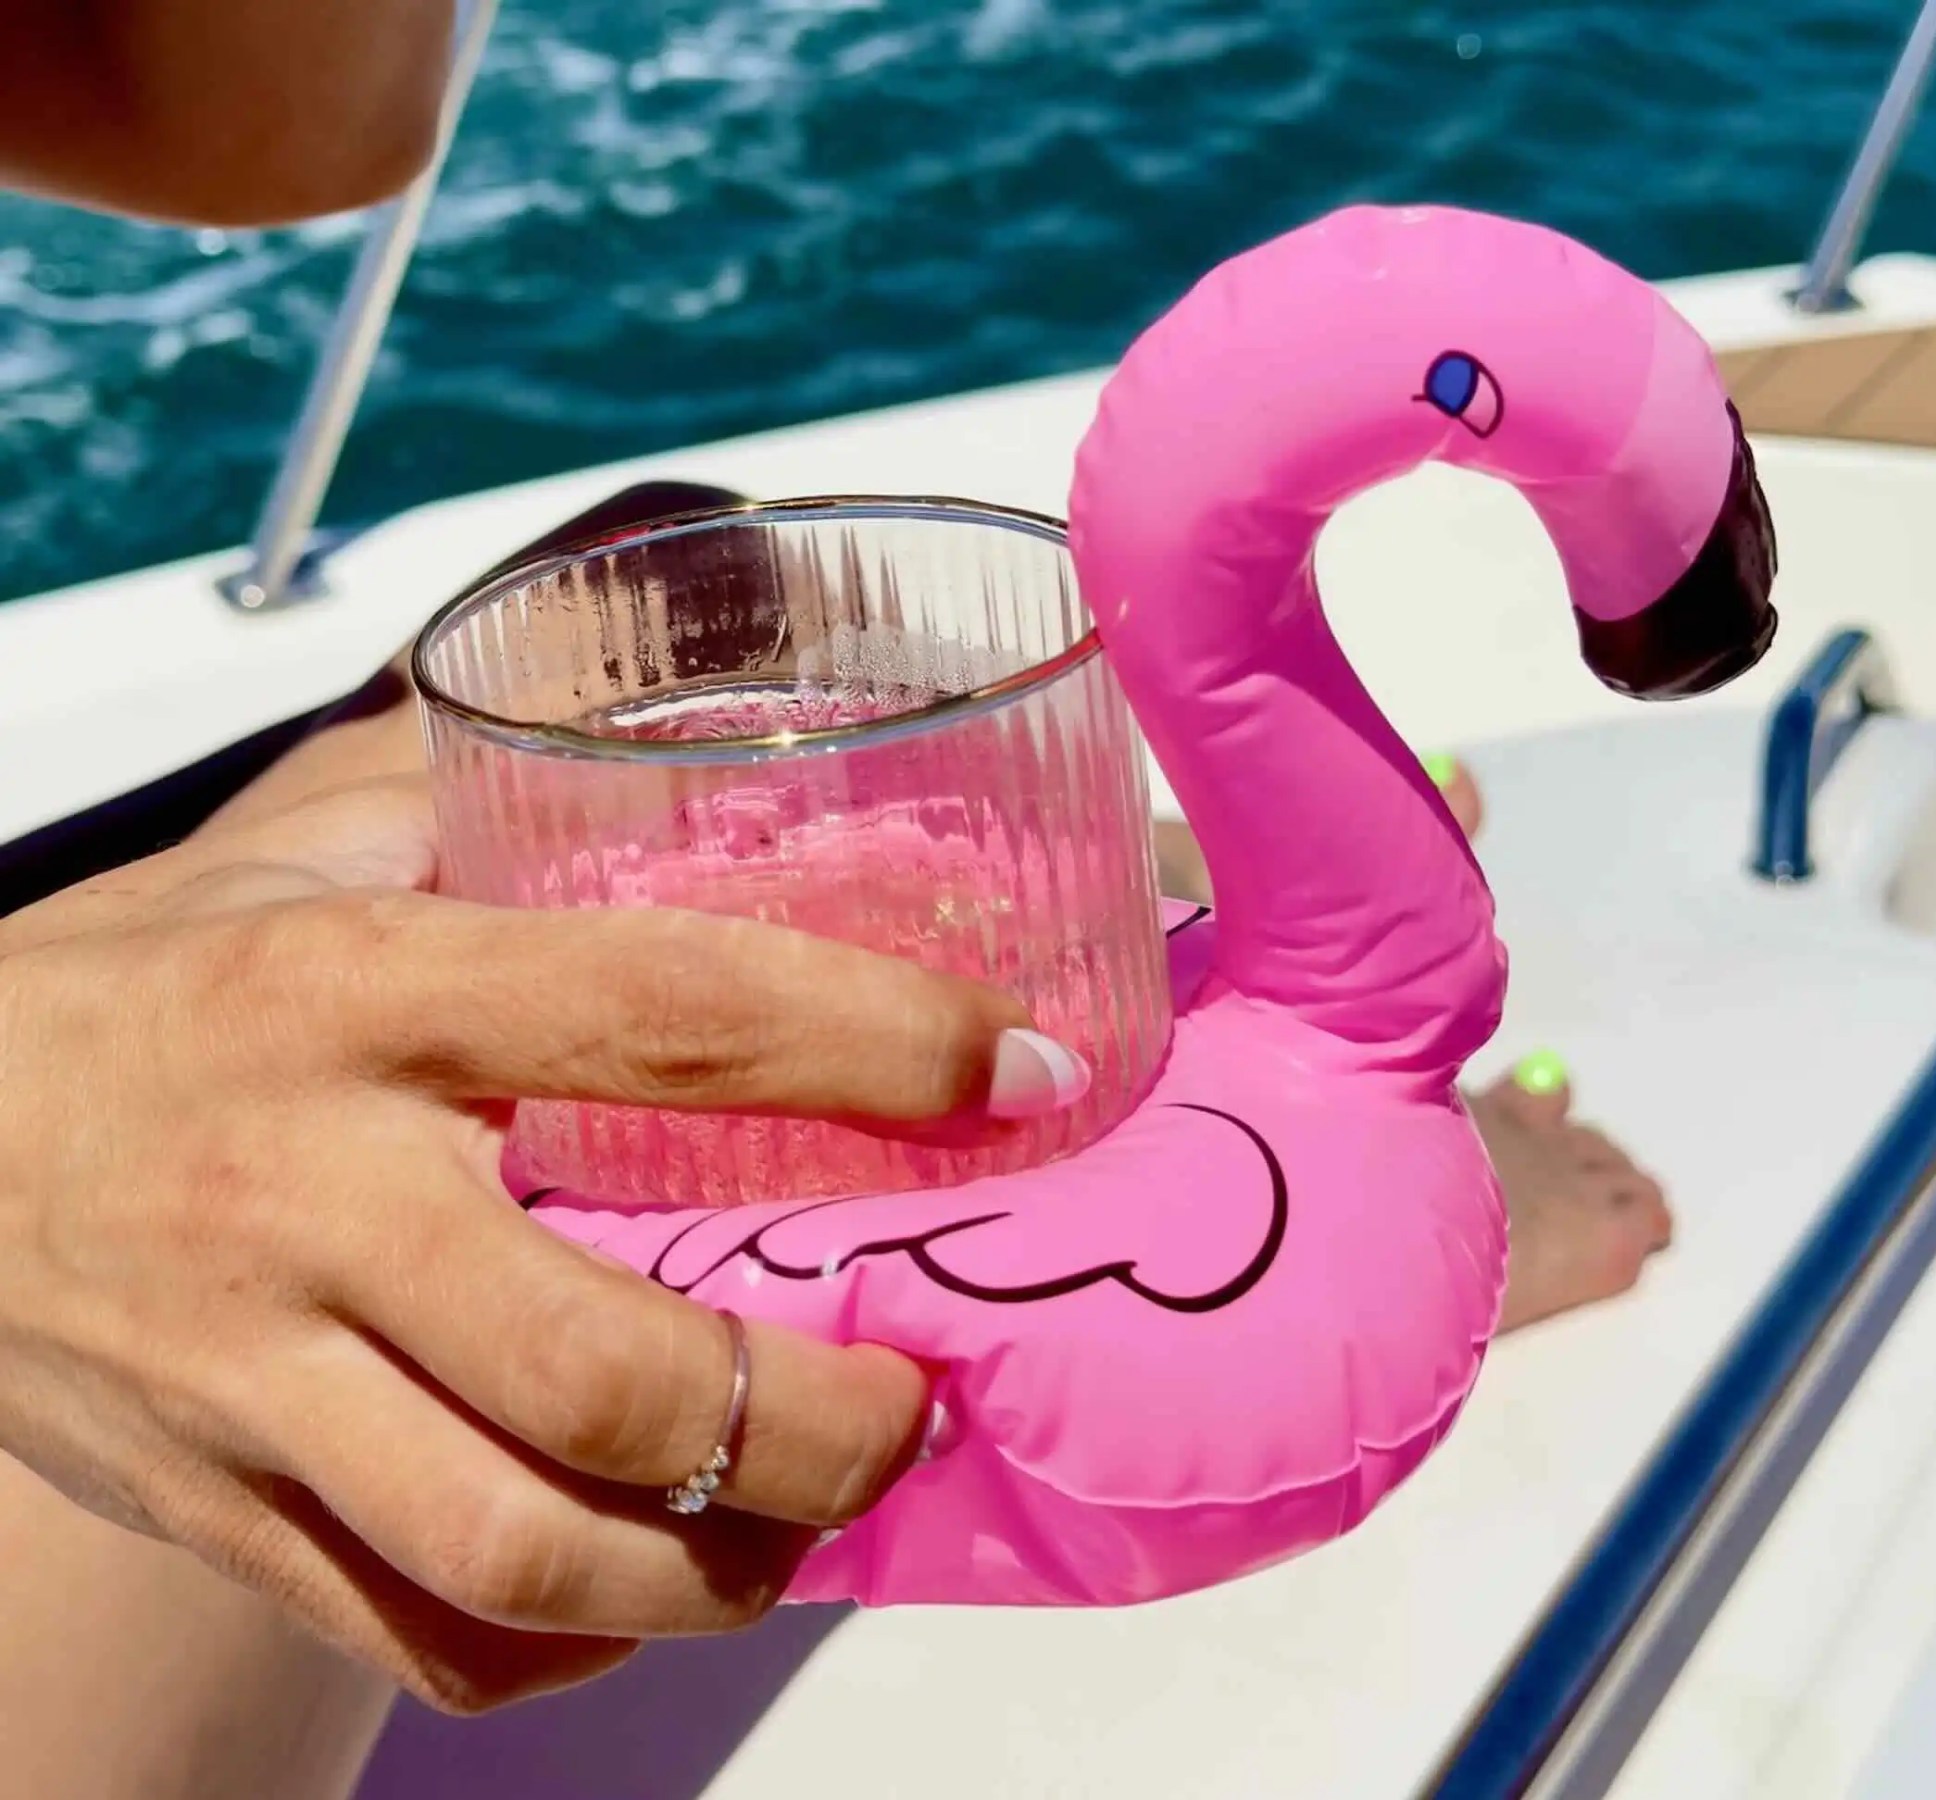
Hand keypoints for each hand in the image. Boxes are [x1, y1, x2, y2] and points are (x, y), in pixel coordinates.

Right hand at [0, 776, 1069, 1710]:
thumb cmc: (152, 982)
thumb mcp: (310, 847)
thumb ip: (500, 795)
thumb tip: (726, 736)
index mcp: (361, 995)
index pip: (661, 1015)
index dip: (870, 1050)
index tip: (1019, 1077)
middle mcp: (306, 1197)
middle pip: (603, 1368)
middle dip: (817, 1416)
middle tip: (921, 1396)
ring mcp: (244, 1382)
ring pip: (517, 1543)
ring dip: (719, 1567)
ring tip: (816, 1512)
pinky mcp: (209, 1506)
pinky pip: (418, 1632)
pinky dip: (579, 1637)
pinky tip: (659, 1575)